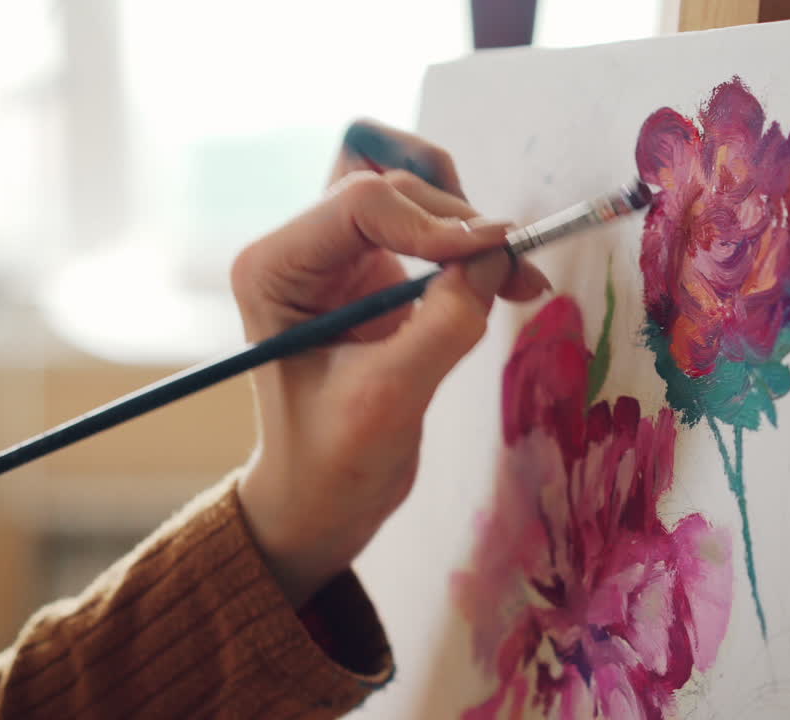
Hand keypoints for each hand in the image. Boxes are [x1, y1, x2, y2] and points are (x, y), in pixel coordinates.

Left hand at [231, 126, 550, 605]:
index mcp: (274, 268)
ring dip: (467, 223)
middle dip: (458, 221)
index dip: (433, 223)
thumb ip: (443, 323)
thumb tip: (497, 258)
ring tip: (514, 274)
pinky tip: (505, 279)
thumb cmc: (333, 460)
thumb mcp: (389, 398)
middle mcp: (301, 248)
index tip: (494, 259)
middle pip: (392, 187)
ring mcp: (340, 256)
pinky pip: (431, 227)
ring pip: (415, 193)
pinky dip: (470, 242)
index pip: (361, 203)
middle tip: (515, 269)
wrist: (321, 499)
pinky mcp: (376, 270)